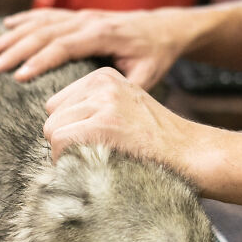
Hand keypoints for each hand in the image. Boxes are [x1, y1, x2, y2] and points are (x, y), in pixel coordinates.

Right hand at [0, 8, 183, 89]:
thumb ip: (123, 90)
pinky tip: (7, 25)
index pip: (64, 46)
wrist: (164, 29)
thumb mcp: (147, 76)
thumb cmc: (155, 55)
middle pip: (46, 33)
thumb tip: (102, 112)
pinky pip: (48, 15)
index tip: (19, 76)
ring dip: (15, 35)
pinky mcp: (80, 16)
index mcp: (104, 35)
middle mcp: (89, 21)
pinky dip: (26, 19)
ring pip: (43, 22)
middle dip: (17, 49)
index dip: (40, 60)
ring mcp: (83, 16)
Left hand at [43, 67, 198, 174]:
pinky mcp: (103, 124)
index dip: (70, 129)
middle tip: (96, 154)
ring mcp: (103, 102)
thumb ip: (91, 109)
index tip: (94, 141)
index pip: (57, 104)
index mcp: (104, 76)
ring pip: (52, 131)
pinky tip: (93, 165)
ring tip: (99, 158)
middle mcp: (101, 83)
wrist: (191, 154)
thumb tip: (50, 128)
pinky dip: (67, 160)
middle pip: (52, 117)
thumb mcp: (123, 108)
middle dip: (66, 140)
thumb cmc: (155, 142)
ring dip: (67, 152)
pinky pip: (60, 143)